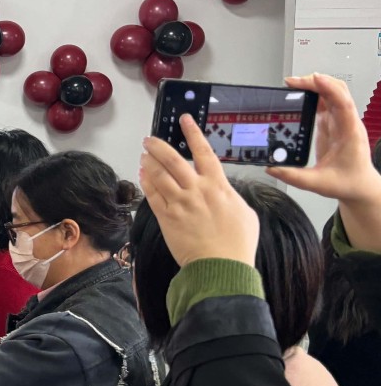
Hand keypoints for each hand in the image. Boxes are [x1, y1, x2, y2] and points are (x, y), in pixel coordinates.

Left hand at [140, 115, 258, 266]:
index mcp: (218, 186)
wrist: (221, 266)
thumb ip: (230, 195)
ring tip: (143, 154)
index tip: (184, 119)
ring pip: (159, 175)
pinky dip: (146, 182)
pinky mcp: (167, 217)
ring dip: (149, 162)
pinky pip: (152, 194)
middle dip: (158, 146)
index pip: (204, 152)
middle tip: (149, 139)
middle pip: (173, 160)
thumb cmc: (238, 243)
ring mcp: (180, 203)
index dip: (193, 133)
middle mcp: (197, 190)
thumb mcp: (244, 212)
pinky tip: (142, 174)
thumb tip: (224, 190)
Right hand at [269, 73, 380, 250]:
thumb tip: (272, 167)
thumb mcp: (319, 184)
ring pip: (332, 93)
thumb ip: (294, 176)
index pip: (343, 104)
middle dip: (316, 82)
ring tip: (293, 85)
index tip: (314, 79)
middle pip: (337, 92)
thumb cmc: (347, 183)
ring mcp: (341, 122)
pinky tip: (298, 94)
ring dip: (314, 85)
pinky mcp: (333, 124)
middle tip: (292, 82)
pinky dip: (313, 94)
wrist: (360, 187)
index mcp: (349, 134)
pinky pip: (326, 102)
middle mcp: (347, 123)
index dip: (329, 89)